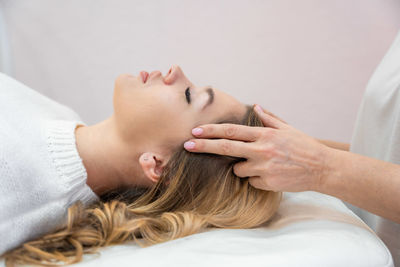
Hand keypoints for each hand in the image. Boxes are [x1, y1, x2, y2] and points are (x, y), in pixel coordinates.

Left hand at [183, 105, 330, 191]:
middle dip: (204, 146)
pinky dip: (256, 178)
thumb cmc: (304, 146)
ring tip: (263, 164)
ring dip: (242, 167)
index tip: (196, 131)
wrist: (322, 168)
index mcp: (264, 134)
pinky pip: (252, 181)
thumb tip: (256, 106)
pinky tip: (272, 174)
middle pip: (226, 148)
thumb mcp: (287, 128)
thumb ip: (269, 118)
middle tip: (187, 145)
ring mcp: (264, 167)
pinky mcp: (267, 182)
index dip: (212, 131)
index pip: (232, 131)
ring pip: (238, 169)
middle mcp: (261, 149)